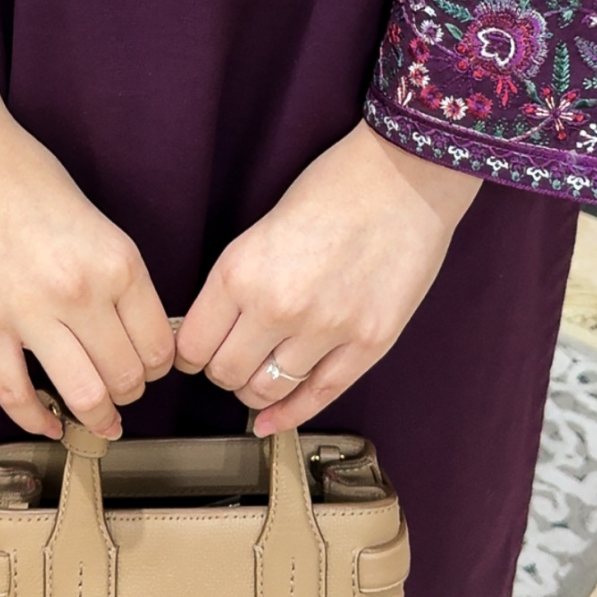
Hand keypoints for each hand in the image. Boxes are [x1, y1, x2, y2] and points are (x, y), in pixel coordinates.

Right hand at [0, 21, 173, 438]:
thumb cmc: (31, 182)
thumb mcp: (100, 225)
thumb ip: (120, 279)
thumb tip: (137, 333)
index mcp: (119, 264)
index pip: (159, 346)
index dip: (157, 368)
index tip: (148, 369)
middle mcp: (82, 293)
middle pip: (126, 377)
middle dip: (129, 394)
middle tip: (122, 395)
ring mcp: (29, 313)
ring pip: (82, 395)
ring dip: (96, 417)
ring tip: (98, 421)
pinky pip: (15, 393)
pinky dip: (36, 420)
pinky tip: (48, 425)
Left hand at [175, 121, 480, 435]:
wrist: (405, 176)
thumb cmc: (332, 190)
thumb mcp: (258, 231)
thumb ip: (235, 283)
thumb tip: (210, 331)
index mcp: (240, 272)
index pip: (193, 345)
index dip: (191, 353)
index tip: (198, 352)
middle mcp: (277, 306)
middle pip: (225, 374)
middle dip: (222, 371)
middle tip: (233, 358)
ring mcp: (326, 330)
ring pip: (266, 391)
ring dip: (256, 389)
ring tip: (260, 374)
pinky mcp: (368, 343)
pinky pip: (319, 396)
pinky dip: (289, 414)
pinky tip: (273, 420)